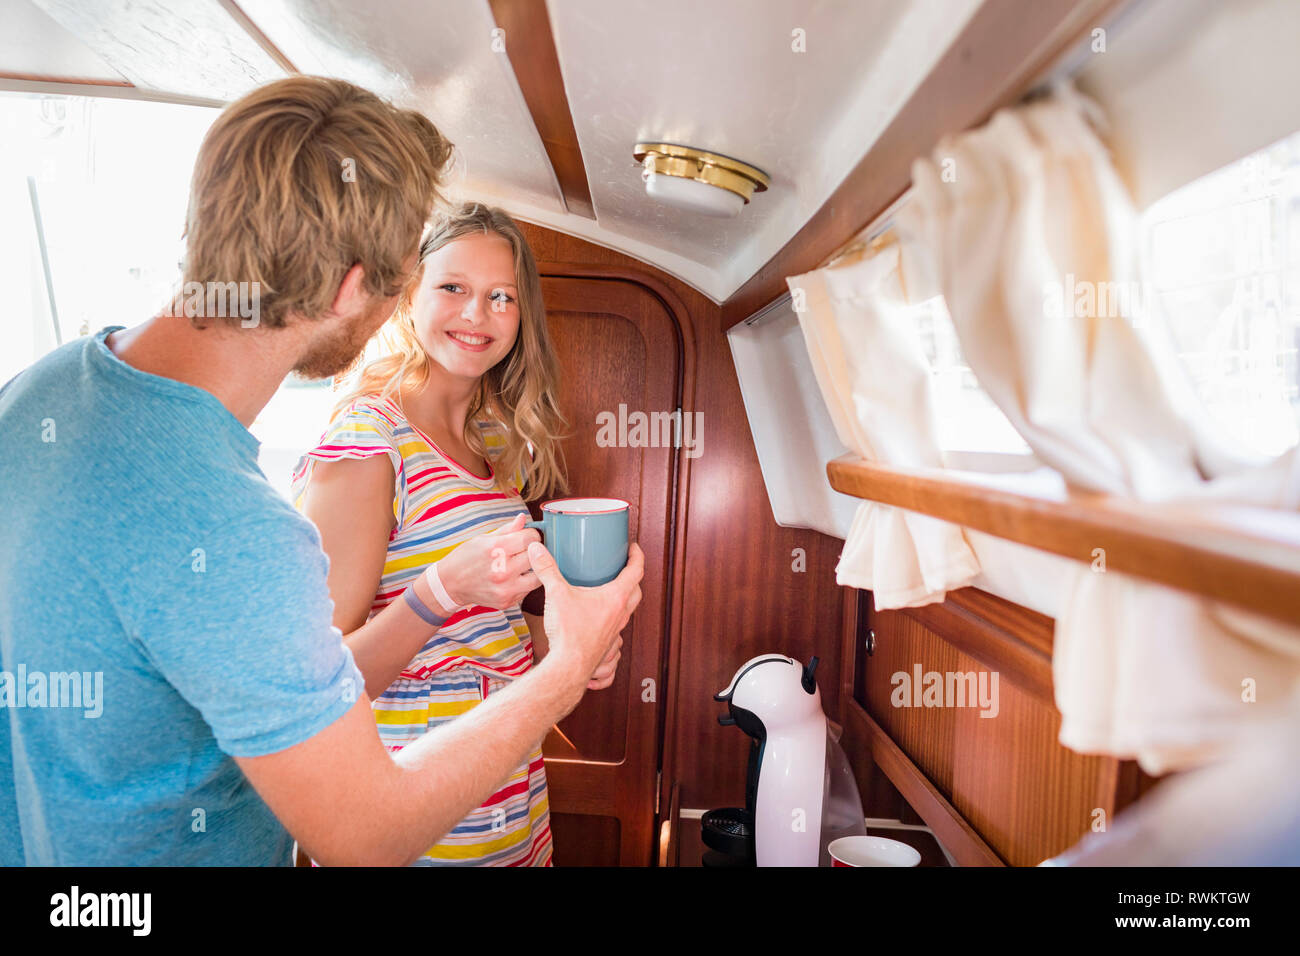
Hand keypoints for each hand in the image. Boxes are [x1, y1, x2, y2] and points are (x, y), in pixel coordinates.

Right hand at [428, 513, 540, 610]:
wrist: (449, 584)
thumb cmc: (466, 557)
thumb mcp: (483, 539)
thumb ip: (507, 530)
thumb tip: (523, 518)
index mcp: (497, 549)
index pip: (530, 538)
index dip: (532, 535)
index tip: (529, 537)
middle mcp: (503, 570)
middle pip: (536, 556)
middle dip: (534, 551)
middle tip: (527, 551)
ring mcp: (505, 588)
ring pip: (538, 577)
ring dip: (535, 570)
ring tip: (524, 565)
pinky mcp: (506, 601)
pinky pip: (527, 591)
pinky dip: (524, 583)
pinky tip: (514, 578)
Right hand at [526, 542, 642, 690]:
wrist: (568, 668)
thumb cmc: (569, 634)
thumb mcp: (556, 594)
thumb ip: (547, 569)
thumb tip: (537, 549)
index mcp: (615, 598)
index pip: (635, 571)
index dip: (637, 556)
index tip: (633, 548)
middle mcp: (620, 614)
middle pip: (636, 591)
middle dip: (633, 577)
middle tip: (623, 568)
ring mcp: (616, 631)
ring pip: (628, 611)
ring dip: (624, 599)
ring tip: (610, 592)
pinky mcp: (607, 644)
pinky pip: (618, 629)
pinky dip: (613, 620)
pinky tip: (600, 618)